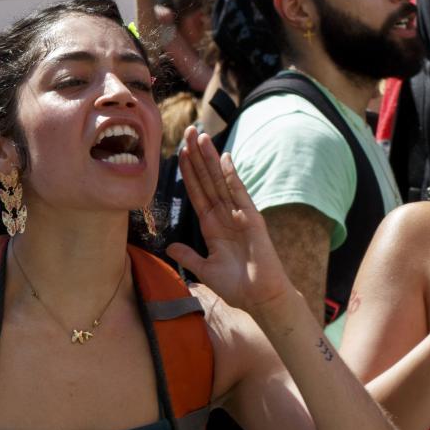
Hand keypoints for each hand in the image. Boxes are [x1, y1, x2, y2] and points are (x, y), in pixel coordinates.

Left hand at [165, 126, 292, 314]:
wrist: (260, 298)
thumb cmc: (237, 285)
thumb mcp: (204, 269)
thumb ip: (188, 256)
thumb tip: (170, 247)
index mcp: (212, 225)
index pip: (197, 192)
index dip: (187, 172)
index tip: (178, 151)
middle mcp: (225, 215)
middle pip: (207, 180)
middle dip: (197, 157)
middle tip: (188, 131)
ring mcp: (239, 215)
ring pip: (220, 181)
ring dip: (210, 159)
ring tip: (201, 137)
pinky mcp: (252, 220)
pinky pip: (239, 194)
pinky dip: (231, 177)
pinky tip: (224, 159)